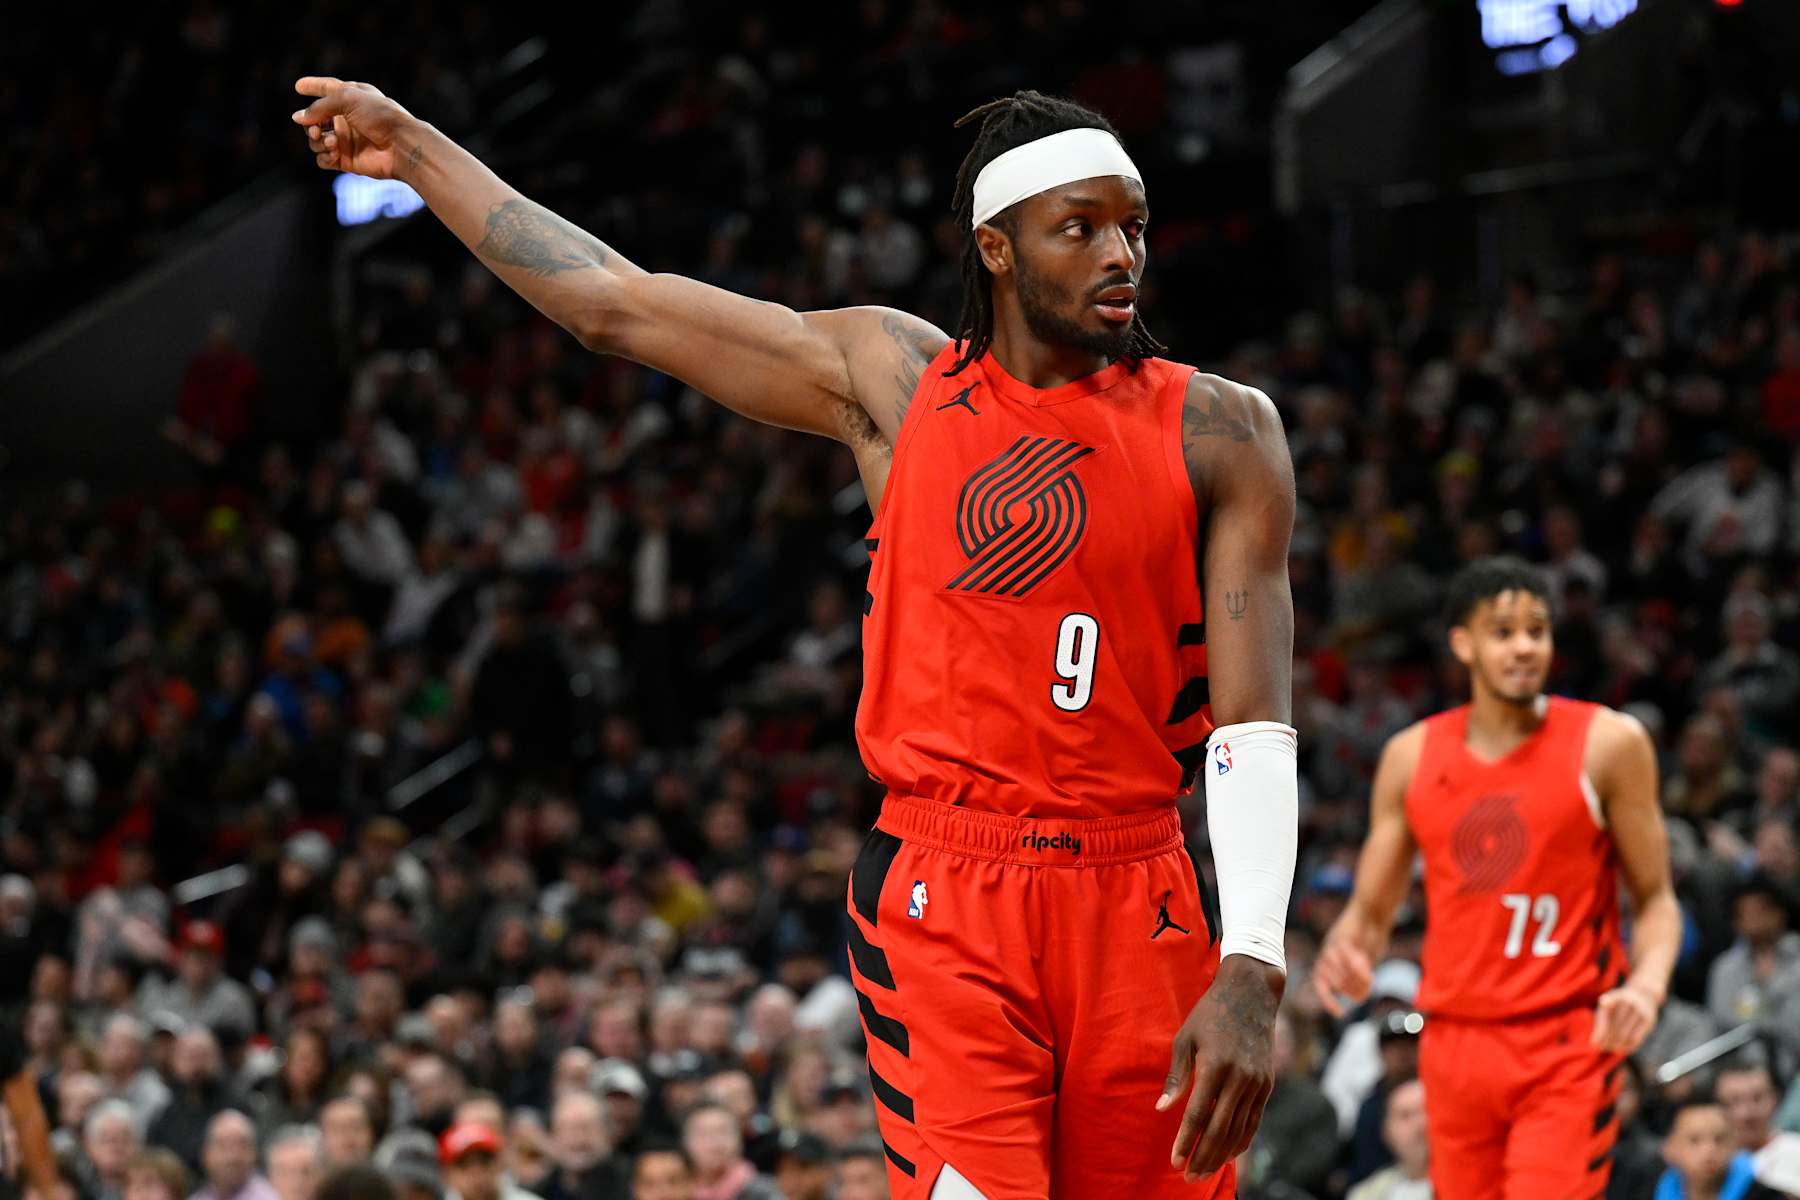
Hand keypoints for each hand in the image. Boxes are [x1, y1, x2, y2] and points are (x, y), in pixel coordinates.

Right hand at [291, 77, 414, 179]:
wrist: (401, 145)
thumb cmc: (380, 116)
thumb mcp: (347, 99)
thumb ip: (320, 106)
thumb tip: (298, 118)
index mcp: (351, 98)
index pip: (328, 89)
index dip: (313, 86)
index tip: (299, 85)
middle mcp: (347, 118)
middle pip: (315, 120)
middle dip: (310, 124)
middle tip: (316, 130)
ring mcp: (346, 140)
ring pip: (316, 140)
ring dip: (317, 141)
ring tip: (332, 141)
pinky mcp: (346, 160)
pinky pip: (323, 159)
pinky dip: (324, 156)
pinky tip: (334, 153)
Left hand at [1158, 955, 1281, 1181]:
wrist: (1251, 995)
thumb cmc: (1209, 1014)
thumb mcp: (1185, 1038)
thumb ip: (1176, 1075)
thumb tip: (1162, 1109)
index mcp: (1216, 1065)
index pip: (1198, 1114)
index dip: (1186, 1141)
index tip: (1175, 1160)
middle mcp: (1240, 1078)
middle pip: (1220, 1129)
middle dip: (1203, 1156)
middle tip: (1188, 1176)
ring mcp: (1257, 1083)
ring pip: (1239, 1129)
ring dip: (1221, 1155)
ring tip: (1204, 1172)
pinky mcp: (1267, 1084)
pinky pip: (1254, 1121)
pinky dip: (1241, 1141)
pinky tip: (1228, 1156)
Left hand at [1312, 918, 1374, 1017]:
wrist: (1371, 909)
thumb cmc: (1369, 934)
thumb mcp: (1364, 958)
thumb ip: (1359, 976)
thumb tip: (1359, 997)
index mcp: (1328, 957)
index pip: (1321, 982)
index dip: (1327, 999)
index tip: (1338, 1013)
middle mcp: (1327, 951)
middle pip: (1331, 980)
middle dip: (1349, 989)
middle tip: (1365, 990)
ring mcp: (1334, 943)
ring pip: (1336, 970)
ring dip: (1354, 980)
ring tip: (1369, 979)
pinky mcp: (1343, 935)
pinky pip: (1345, 955)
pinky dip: (1356, 967)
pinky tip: (1369, 971)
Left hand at [1592, 981, 1659, 1053]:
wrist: (1645, 994)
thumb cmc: (1619, 1005)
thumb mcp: (1609, 1008)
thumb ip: (1601, 1023)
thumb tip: (1595, 1044)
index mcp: (1616, 996)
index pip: (1605, 1013)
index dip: (1601, 1029)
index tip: (1594, 1043)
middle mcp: (1629, 1001)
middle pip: (1615, 1025)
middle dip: (1607, 1038)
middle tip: (1601, 1048)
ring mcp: (1640, 1010)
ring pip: (1625, 1033)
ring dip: (1616, 1044)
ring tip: (1611, 1049)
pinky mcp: (1649, 1020)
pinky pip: (1637, 1037)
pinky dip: (1628, 1046)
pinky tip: (1622, 1049)